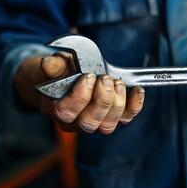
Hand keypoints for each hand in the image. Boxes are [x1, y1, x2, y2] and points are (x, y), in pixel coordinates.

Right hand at [19, 52, 144, 133]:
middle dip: (101, 99)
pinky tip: (137, 90)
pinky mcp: (113, 119)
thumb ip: (54, 65)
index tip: (89, 76)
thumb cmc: (64, 72)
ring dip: (117, 103)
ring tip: (117, 82)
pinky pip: (126, 119)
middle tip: (105, 79)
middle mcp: (76, 122)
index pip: (66, 112)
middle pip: (89, 122)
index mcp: (57, 109)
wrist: (73, 77)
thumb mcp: (57, 65)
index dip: (80, 96)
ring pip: (108, 125)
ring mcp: (96, 123)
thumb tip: (49, 62)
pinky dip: (135, 106)